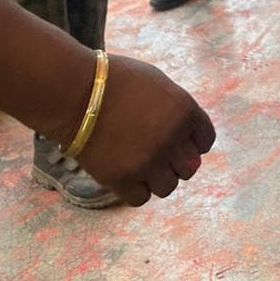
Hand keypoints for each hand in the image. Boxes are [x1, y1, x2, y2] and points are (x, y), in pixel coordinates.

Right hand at [74, 55, 214, 205]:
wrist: (74, 92)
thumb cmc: (116, 81)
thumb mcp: (158, 84)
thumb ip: (178, 110)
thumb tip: (190, 141)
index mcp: (185, 110)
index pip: (205, 141)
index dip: (193, 142)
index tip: (179, 143)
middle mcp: (172, 138)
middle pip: (189, 167)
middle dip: (175, 161)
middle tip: (157, 154)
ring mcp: (148, 161)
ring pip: (168, 187)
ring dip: (157, 178)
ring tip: (140, 164)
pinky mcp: (123, 179)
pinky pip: (141, 198)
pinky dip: (135, 189)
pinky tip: (126, 174)